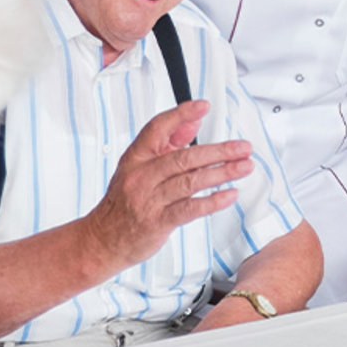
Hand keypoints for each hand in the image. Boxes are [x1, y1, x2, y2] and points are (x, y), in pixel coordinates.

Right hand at [82, 100, 253, 272]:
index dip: (180, 114)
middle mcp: (141, 176)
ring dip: (222, 173)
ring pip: (190, 181)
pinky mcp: (158, 222)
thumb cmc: (124, 202)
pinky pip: (190, 208)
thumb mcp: (139, 167)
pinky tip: (230, 194)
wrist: (102, 239)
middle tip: (243, 148)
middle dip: (218, 151)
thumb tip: (193, 122)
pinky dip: (213, 201)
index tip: (203, 106)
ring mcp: (149, 199)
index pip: (157, 128)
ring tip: (244, 167)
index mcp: (135, 158)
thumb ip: (168, 144)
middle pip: (184, 157)